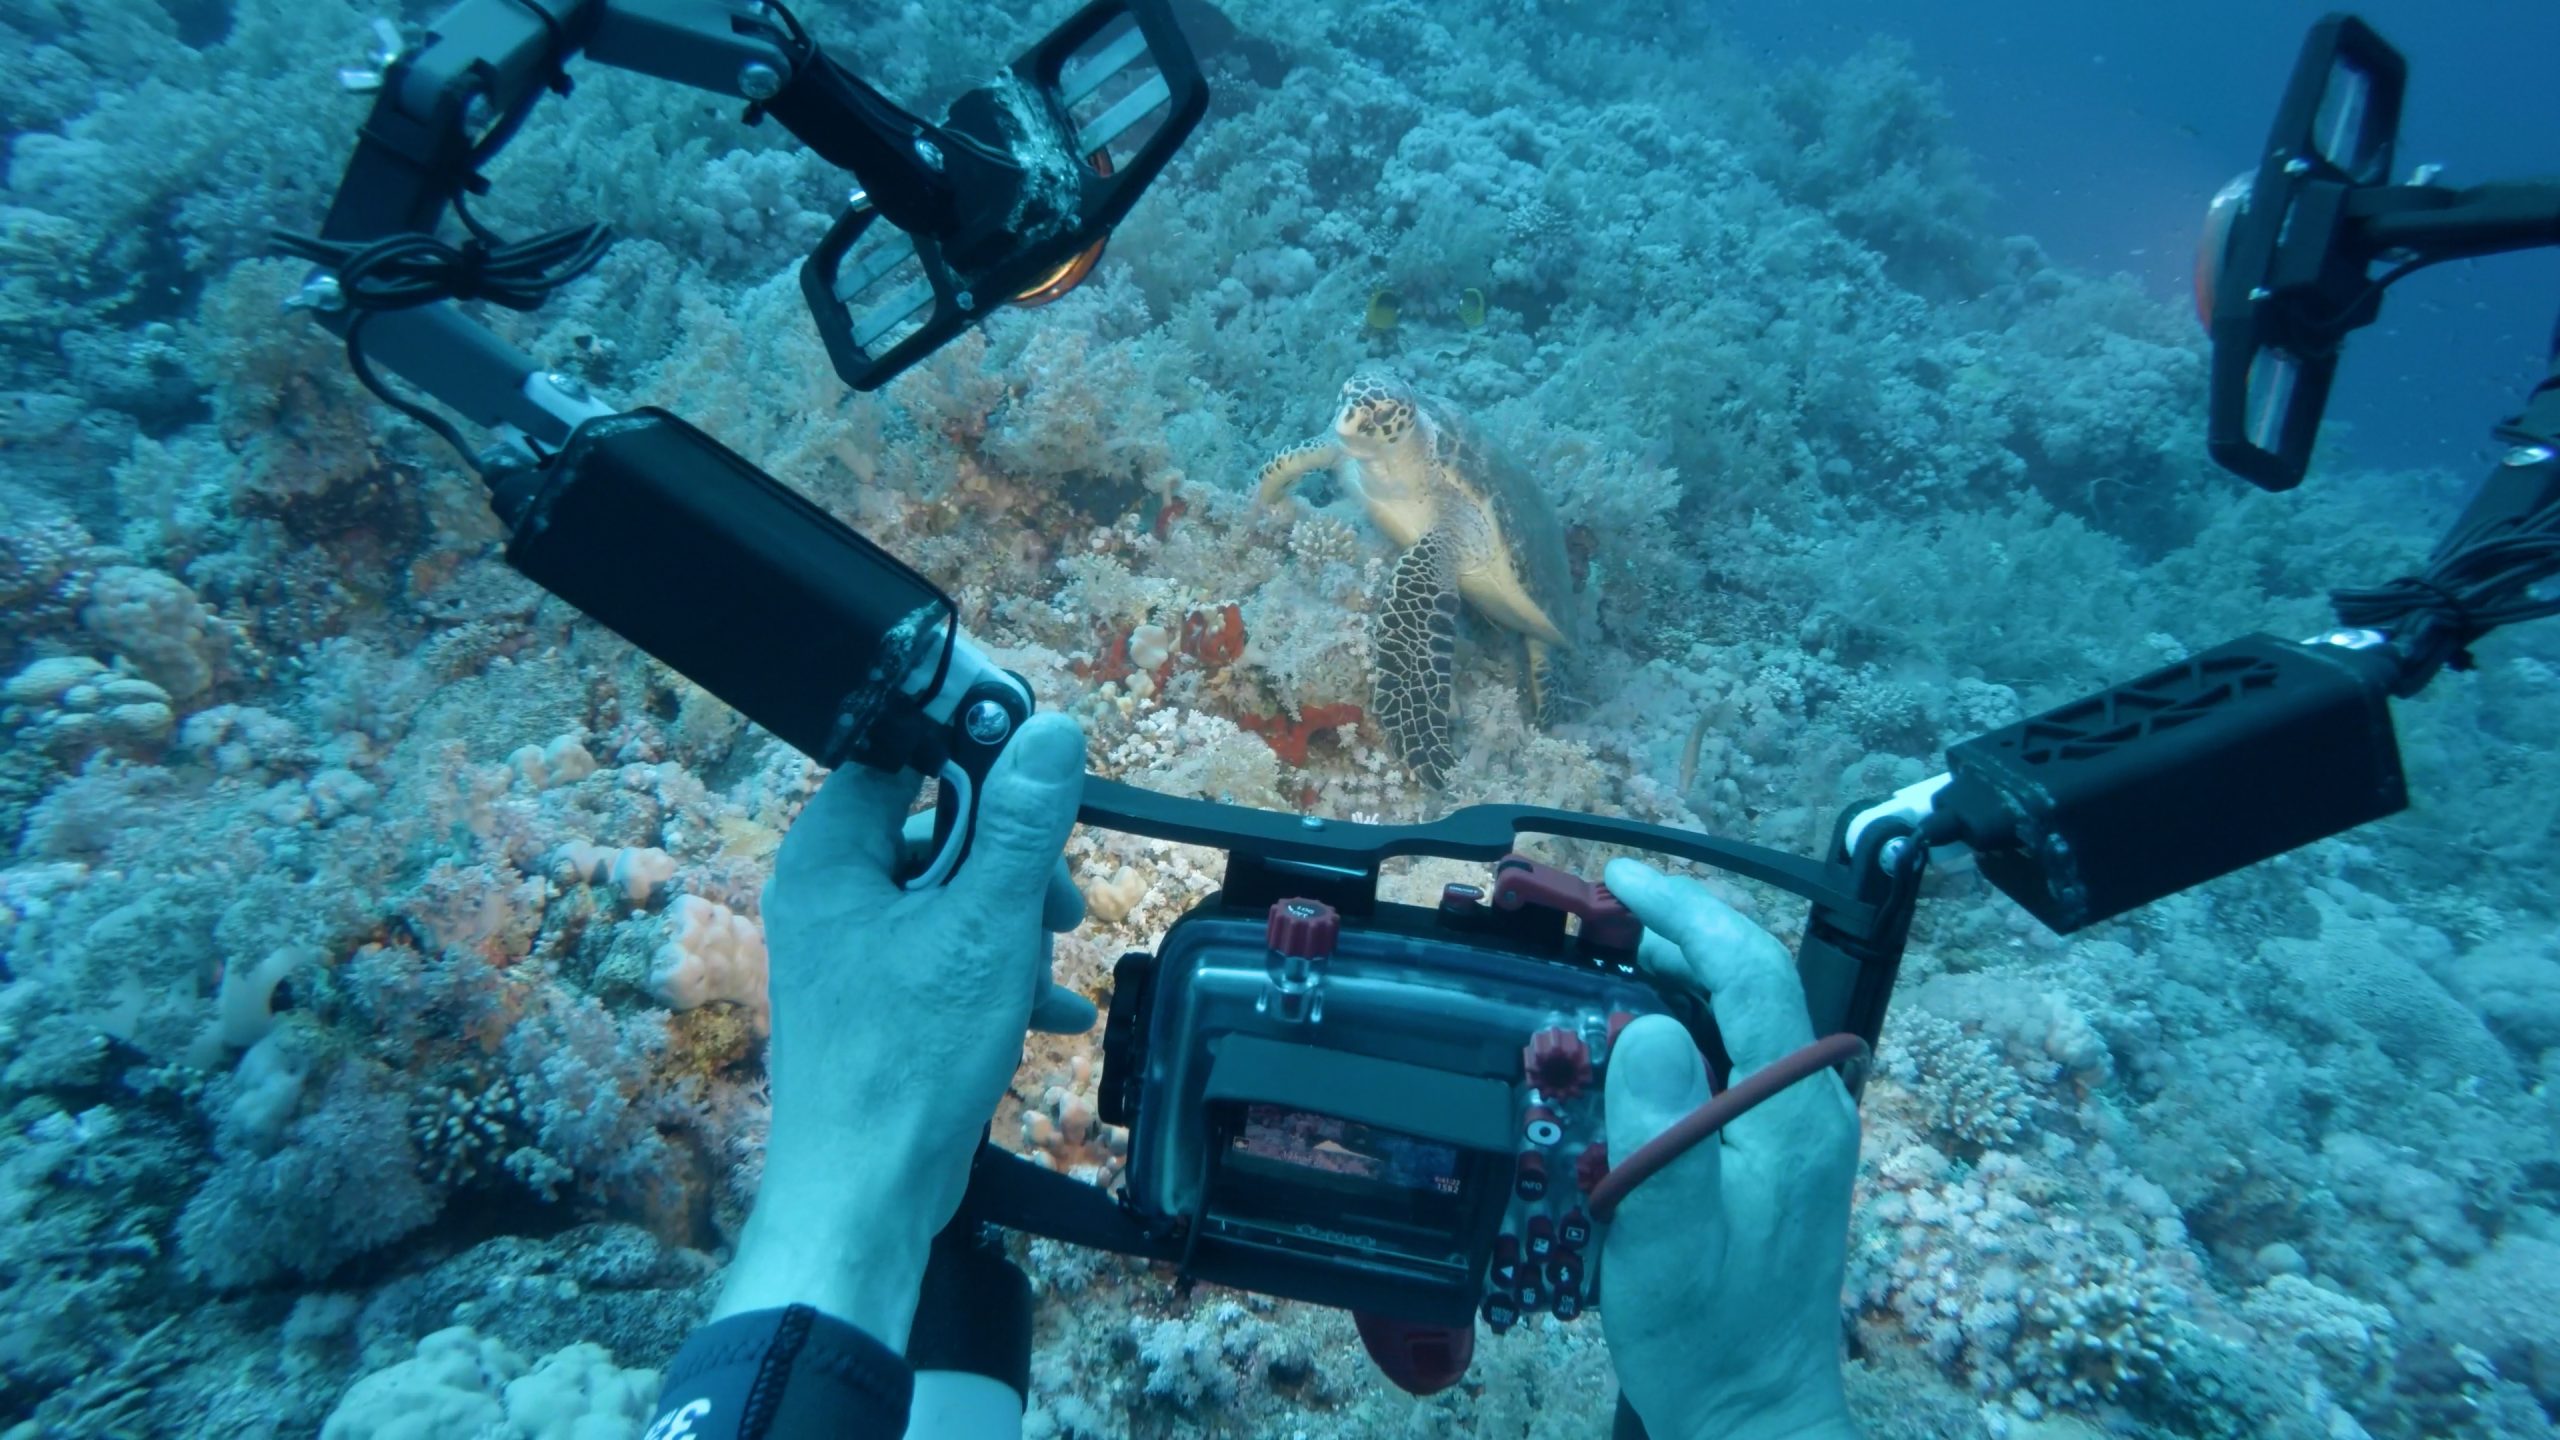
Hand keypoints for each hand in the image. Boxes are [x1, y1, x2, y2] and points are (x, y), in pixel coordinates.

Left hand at [714, 712, 1091, 1343]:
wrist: (866, 1194)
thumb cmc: (911, 1055)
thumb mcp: (986, 925)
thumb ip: (1022, 825)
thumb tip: (1051, 730)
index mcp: (831, 855)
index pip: (904, 756)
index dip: (978, 758)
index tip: (1044, 781)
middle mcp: (830, 893)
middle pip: (941, 830)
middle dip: (1013, 868)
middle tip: (1059, 906)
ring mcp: (852, 951)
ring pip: (953, 900)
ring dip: (1015, 929)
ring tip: (1050, 972)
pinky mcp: (878, 1002)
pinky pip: (947, 959)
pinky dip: (999, 977)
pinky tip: (1049, 1014)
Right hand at [1598, 858, 1861, 1439]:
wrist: (1753, 1420)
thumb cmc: (1705, 1334)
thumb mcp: (1666, 1234)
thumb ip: (1658, 1125)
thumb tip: (1645, 1028)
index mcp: (1793, 1112)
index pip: (1753, 973)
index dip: (1689, 915)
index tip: (1620, 884)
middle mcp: (1811, 1110)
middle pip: (1758, 985)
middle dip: (1684, 932)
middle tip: (1599, 913)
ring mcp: (1801, 1137)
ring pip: (1750, 1019)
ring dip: (1687, 974)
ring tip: (1612, 953)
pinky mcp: (1781, 1164)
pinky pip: (1740, 1060)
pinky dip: (1690, 1023)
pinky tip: (1640, 1035)